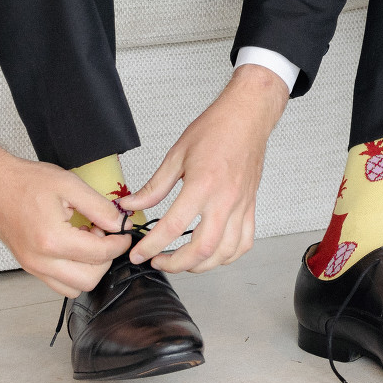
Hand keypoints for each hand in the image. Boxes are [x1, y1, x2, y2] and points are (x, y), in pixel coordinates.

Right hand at [0, 125, 131, 297]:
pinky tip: (74, 245)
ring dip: (89, 268)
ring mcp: (32, 267)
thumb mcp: (70, 185)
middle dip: (105, 259)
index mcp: (52, 240)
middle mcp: (40, 261)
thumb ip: (100, 207)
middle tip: (105, 235)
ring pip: (73, 288)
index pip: (100, 255)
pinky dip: (73, 270)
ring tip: (87, 240)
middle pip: (89, 280)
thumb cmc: (25, 182)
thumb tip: (120, 223)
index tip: (124, 232)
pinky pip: (58, 282)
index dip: (119, 243)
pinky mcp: (29, 266)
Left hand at [116, 64, 288, 272]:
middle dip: (175, 264)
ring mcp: (241, 205)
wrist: (248, 117)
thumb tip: (131, 205)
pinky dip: (227, 256)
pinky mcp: (250, 206)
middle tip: (158, 262)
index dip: (151, 246)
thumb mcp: (177, 155)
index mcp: (202, 185)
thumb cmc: (216, 129)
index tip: (138, 254)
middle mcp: (225, 199)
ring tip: (182, 261)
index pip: (172, 227)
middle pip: (202, 249)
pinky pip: (244, 242)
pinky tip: (213, 253)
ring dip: (201, 265)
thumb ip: (154, 187)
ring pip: (224, 252)